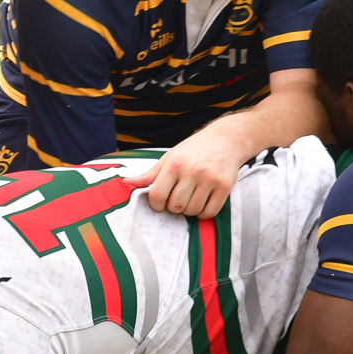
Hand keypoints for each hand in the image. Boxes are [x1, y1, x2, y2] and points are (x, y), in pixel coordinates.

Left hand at [119, 136, 240, 219]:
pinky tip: (202, 203)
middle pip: (175, 206)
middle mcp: (192, 171)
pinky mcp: (225, 186)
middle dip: (173, 207)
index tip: (160, 202)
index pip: (157, 195)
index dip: (156, 204)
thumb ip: (149, 174)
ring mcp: (210, 179)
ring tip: (189, 199)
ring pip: (192, 211)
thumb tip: (126, 183)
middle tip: (176, 199)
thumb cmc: (193, 150)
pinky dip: (203, 213)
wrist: (226, 139)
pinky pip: (210, 212)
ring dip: (188, 211)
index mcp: (174, 164)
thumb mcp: (169, 157)